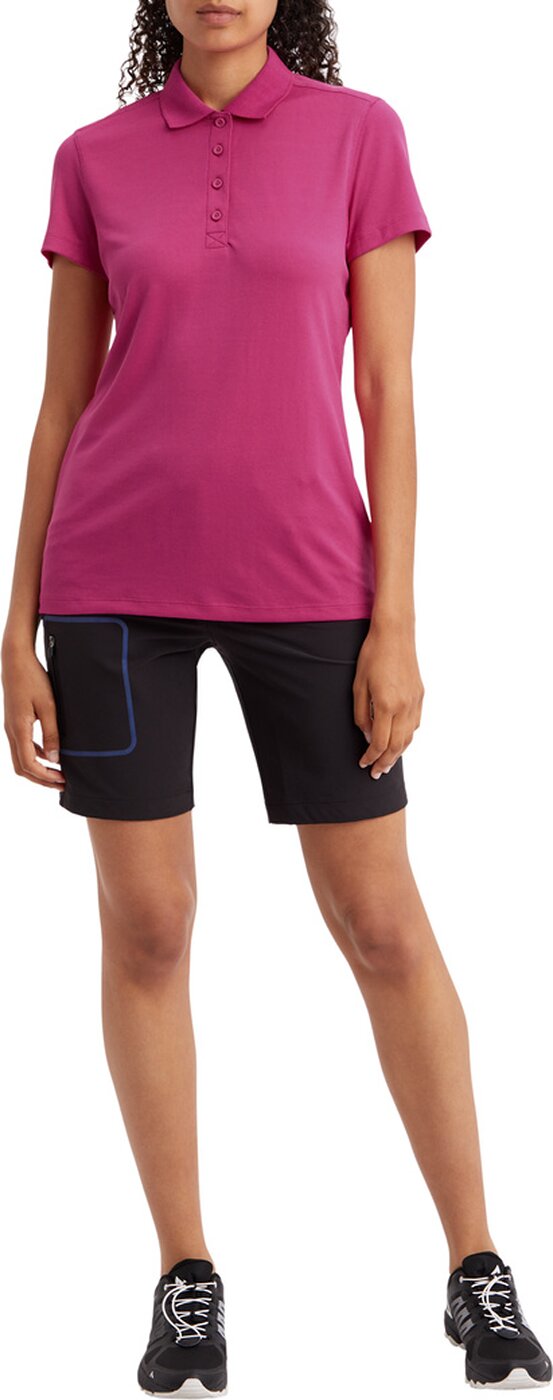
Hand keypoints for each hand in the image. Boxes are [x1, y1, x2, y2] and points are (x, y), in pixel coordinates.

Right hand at [1, 643, 65, 789]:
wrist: (16, 660)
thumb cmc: (33, 679)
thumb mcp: (48, 706)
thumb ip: (52, 733)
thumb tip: (55, 758)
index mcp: (18, 729)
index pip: (29, 764)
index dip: (45, 777)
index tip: (62, 780)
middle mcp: (11, 731)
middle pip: (22, 767)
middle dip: (41, 779)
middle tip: (62, 783)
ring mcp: (10, 727)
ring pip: (20, 759)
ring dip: (38, 769)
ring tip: (58, 773)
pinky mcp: (14, 722)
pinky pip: (22, 746)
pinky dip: (35, 756)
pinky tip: (51, 755)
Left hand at [352, 617, 423, 778]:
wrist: (395, 634)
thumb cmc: (372, 656)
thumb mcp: (358, 686)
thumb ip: (361, 715)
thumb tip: (368, 736)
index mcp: (386, 705)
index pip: (380, 743)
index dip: (371, 757)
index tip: (363, 764)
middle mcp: (404, 706)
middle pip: (397, 746)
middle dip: (385, 762)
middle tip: (376, 773)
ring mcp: (415, 701)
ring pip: (409, 737)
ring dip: (398, 754)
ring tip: (387, 763)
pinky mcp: (420, 695)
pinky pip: (415, 724)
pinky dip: (407, 737)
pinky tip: (399, 741)